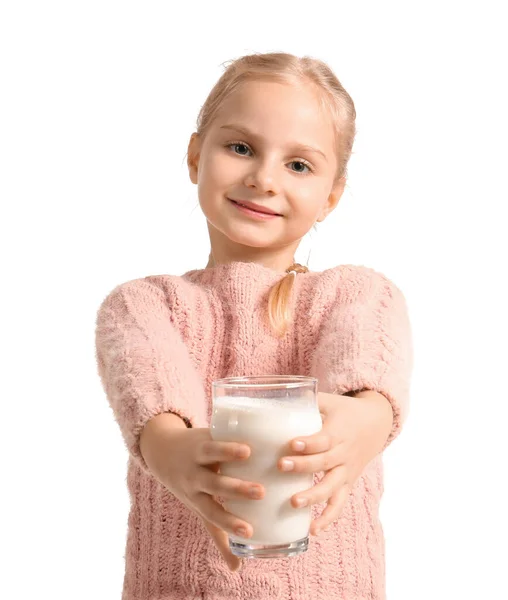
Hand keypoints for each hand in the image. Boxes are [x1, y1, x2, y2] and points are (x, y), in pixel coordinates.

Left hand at [139, 413, 264, 570]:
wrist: (162, 452)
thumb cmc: (190, 486)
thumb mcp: (201, 509)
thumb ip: (220, 534)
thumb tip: (237, 569)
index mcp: (198, 500)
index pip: (212, 515)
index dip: (229, 523)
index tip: (249, 531)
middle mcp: (195, 480)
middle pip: (214, 486)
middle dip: (236, 489)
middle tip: (261, 492)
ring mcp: (197, 458)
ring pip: (211, 456)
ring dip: (229, 454)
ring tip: (250, 454)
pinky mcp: (201, 438)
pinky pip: (212, 437)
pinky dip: (226, 439)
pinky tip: (243, 438)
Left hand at [277, 391, 392, 533]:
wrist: (376, 424)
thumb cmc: (345, 410)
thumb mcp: (329, 401)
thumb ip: (306, 400)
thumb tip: (275, 395)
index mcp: (338, 431)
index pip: (323, 439)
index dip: (309, 442)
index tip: (291, 444)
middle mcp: (343, 453)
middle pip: (324, 462)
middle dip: (302, 466)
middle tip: (281, 467)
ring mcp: (346, 471)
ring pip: (332, 487)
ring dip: (314, 496)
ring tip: (294, 503)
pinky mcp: (347, 483)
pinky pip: (339, 503)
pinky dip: (329, 518)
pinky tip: (313, 530)